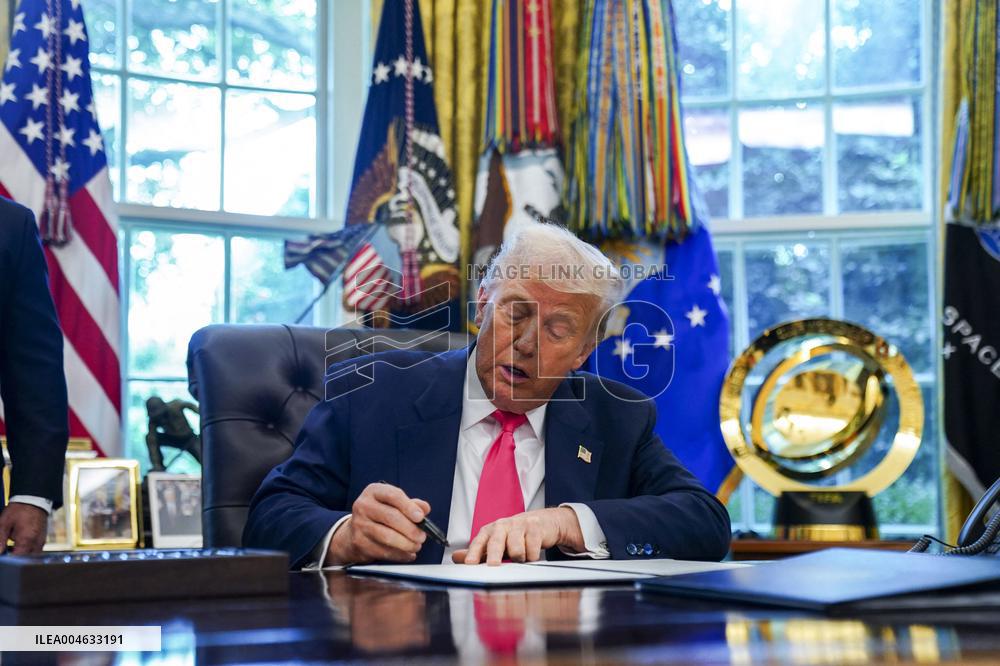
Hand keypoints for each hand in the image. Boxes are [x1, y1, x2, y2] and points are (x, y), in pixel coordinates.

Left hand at [0, 503, 47, 554]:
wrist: (34, 500)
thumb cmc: (19, 510)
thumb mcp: (4, 523)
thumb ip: (0, 539)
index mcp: (26, 539)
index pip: (17, 558)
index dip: (9, 559)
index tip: (4, 555)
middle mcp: (36, 542)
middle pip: (25, 559)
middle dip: (15, 558)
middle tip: (7, 550)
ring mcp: (41, 541)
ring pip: (31, 556)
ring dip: (22, 554)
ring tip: (13, 547)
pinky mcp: (43, 538)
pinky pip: (35, 550)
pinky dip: (27, 550)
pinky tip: (20, 543)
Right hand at [327, 483, 430, 565]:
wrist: (353, 531)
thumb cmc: (379, 515)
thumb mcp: (393, 503)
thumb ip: (411, 504)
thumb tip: (424, 508)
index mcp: (374, 491)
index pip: (393, 496)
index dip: (409, 507)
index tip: (420, 517)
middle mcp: (363, 506)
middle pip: (391, 517)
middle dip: (411, 529)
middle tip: (421, 536)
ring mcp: (359, 525)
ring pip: (387, 536)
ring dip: (406, 544)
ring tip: (416, 545)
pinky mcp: (359, 543)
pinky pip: (383, 551)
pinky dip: (399, 555)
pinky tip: (407, 554)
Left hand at [452, 507, 583, 565]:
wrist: (542, 522)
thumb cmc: (514, 535)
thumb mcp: (495, 542)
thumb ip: (478, 551)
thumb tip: (455, 558)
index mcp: (490, 530)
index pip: (479, 542)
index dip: (474, 552)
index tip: (469, 563)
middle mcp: (502, 525)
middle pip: (496, 542)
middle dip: (494, 555)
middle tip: (493, 565)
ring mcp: (519, 525)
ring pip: (516, 549)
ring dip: (519, 558)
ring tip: (521, 557)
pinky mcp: (535, 527)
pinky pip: (532, 549)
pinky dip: (532, 557)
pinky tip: (532, 553)